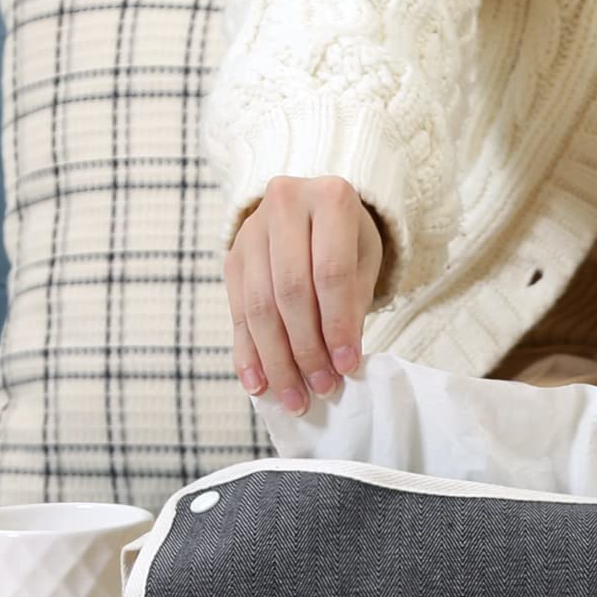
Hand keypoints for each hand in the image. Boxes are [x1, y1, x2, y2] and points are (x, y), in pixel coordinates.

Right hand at [224, 176, 383, 414]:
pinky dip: (248, 354)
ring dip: (277, 360)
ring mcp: (251, 231)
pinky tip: (259, 385)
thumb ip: (353, 304)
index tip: (347, 366)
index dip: (337, 325)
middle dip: (306, 348)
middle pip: (290, 292)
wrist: (313, 206)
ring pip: (259, 306)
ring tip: (294, 398)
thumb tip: (340, 362)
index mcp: (330, 198)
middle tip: (322, 388)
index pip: (330, 273)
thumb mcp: (364, 260)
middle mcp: (284, 206)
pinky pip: (237, 312)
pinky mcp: (232, 256)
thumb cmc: (349, 238)